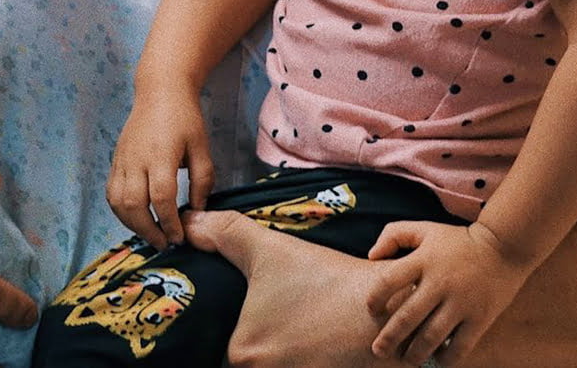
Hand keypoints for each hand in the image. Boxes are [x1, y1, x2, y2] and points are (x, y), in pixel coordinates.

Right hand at [106, 88, 213, 249]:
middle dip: (148, 230)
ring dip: (132, 224)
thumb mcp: (202, 146)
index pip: (161, 198)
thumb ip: (203, 181)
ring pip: (118, 201)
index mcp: (161, 155)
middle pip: (134, 204)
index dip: (169, 223)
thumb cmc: (185, 117)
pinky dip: (121, 211)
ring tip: (150, 233)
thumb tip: (197, 211)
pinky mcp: (115, 159)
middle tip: (164, 243)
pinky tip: (136, 218)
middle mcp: (136, 158)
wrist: (160, 90)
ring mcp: (122, 159)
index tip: (180, 237)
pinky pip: (111, 192)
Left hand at [183, 209, 386, 366]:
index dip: (233, 325)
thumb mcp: (270, 249)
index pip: (221, 346)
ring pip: (273, 366)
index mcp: (243, 354)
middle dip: (257, 341)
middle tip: (277, 315)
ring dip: (280, 352)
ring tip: (295, 326)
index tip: (253, 310)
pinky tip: (312, 342)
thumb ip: (224, 232)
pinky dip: (301, 361)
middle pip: (250, 360)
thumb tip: (187, 222)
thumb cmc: (325, 280)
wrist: (389, 308)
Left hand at [366, 220, 531, 365]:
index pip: (388, 281)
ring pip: (431, 337)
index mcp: (423, 259)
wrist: (502, 248)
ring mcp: (461, 303)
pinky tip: (437, 360)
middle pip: (407, 316)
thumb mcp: (423, 229)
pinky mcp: (479, 319)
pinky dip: (446, 359)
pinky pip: (459, 347)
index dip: (375, 298)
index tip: (371, 309)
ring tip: (406, 360)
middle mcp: (440, 282)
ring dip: (415, 353)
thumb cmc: (456, 240)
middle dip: (389, 338)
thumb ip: (393, 235)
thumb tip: (370, 256)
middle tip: (377, 350)